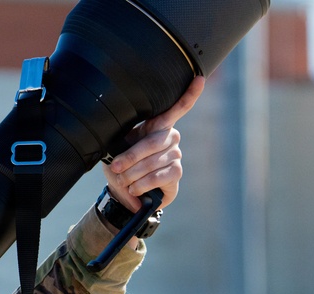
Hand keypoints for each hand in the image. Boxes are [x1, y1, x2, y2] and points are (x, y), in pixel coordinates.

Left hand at [102, 76, 204, 212]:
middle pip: (152, 143)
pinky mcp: (176, 172)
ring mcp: (175, 154)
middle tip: (116, 168)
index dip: (189, 95)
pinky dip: (143, 184)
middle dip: (130, 157)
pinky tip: (135, 188)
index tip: (199, 79)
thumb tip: (114, 132)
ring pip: (153, 162)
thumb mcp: (116, 150)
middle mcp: (171, 137)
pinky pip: (159, 176)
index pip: (176, 109)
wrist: (126, 194)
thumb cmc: (122, 168)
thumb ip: (121, 140)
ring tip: (123, 182)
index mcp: (157, 126)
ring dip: (133, 174)